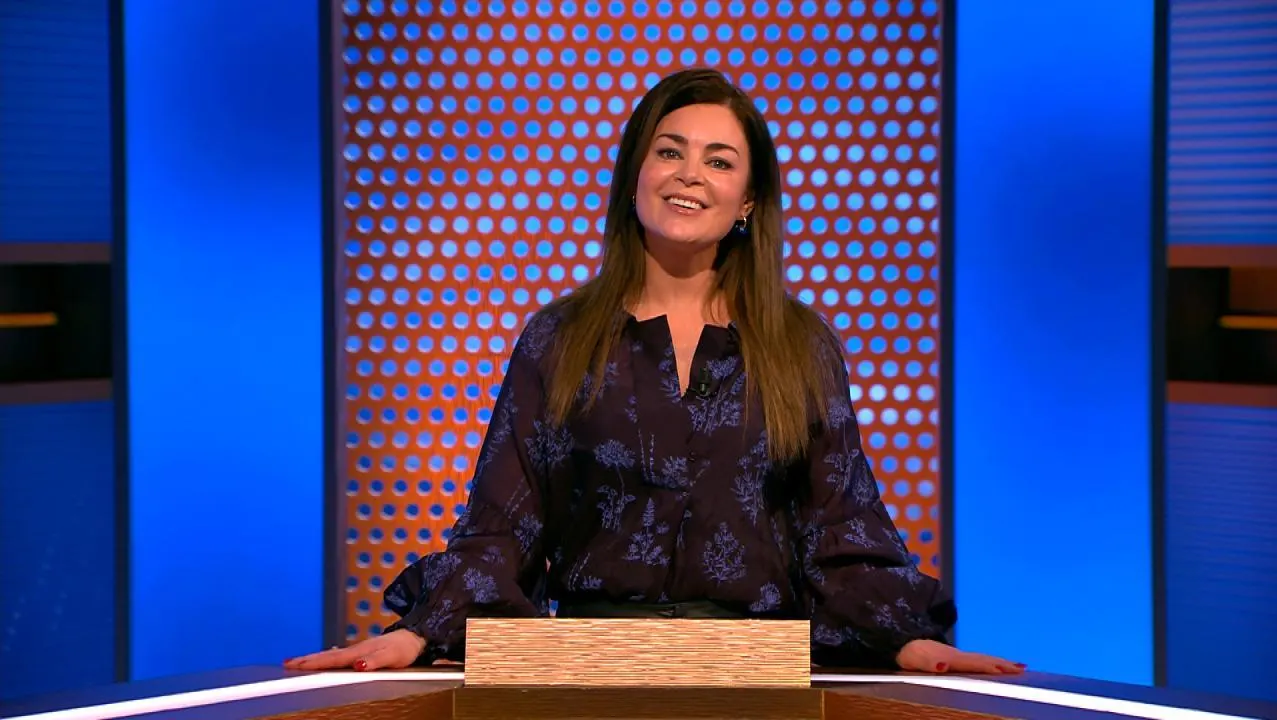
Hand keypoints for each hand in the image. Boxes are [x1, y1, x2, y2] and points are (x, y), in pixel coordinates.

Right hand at [284, 629, 426, 671]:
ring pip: (331, 655)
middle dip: (306, 660)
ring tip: (296, 662)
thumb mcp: (392, 656)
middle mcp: (356, 649)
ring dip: (313, 659)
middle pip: (326, 656)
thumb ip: (374, 660)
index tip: (294, 665)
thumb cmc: (404, 648)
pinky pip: (339, 656)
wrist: (415, 636)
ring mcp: (358, 649)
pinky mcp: (362, 652)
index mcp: (359, 651)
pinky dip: (326, 658)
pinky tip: (323, 660)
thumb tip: (356, 665)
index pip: (332, 659)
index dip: (313, 662)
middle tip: (286, 664)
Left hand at [896, 639, 1024, 674]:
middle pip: (983, 658)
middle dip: (1003, 663)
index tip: (1009, 669)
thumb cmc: (908, 655)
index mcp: (949, 657)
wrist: (902, 642)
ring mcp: (957, 655)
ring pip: (982, 658)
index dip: (990, 666)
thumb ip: (927, 663)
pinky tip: (997, 666)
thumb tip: (942, 665)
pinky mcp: (955, 659)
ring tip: (1019, 667)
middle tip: (1023, 669)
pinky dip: (991, 663)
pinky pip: (977, 660)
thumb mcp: (912, 659)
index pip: (973, 662)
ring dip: (1001, 662)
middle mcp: (956, 655)